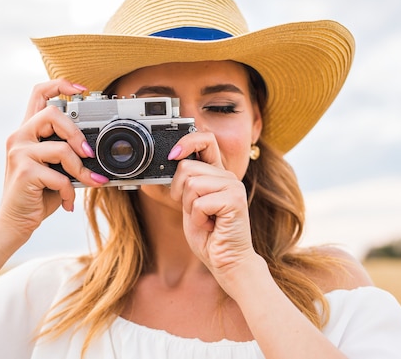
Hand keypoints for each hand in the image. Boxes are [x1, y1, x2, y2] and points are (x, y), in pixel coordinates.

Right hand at [0, 79, 107, 241]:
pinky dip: (69, 192)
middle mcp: (20, 137)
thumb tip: (96, 149)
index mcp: (27, 132)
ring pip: (61, 148)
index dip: (60, 85)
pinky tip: (68, 202)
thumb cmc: (37, 195)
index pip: (39, 94)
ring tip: (88, 183)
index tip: (81, 89)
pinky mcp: (24, 172)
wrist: (15, 222)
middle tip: (88, 153)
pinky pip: (59, 176)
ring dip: (80, 170)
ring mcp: (19, 153)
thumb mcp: (54, 168)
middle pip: (51, 113)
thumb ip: (66, 153)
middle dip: (76, 133)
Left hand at [168, 132, 259, 294]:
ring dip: (190, 207)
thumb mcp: (189, 204)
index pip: (205, 139)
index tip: (172, 155)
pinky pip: (198, 202)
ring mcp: (233, 186)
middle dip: (180, 193)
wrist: (227, 261)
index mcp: (217, 173)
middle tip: (195, 211)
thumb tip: (166, 163)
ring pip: (191, 184)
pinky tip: (211, 226)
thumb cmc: (208, 235)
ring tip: (205, 219)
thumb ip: (183, 183)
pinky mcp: (234, 200)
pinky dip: (198, 219)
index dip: (186, 142)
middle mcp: (227, 176)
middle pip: (186, 167)